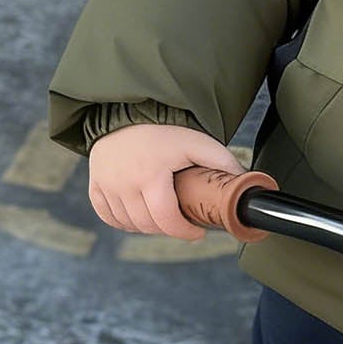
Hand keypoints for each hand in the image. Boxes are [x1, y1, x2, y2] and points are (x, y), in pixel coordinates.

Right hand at [88, 121, 243, 239]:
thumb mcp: (197, 142)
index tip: (197, 231)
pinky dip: (123, 221)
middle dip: (169, 228)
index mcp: (150, 177)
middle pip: (148, 225)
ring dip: (147, 226)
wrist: (127, 111)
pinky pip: (108, 216)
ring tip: (163, 216)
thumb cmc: (164, 128)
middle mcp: (123, 184)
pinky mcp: (95, 185)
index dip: (185, 232)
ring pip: (128, 224)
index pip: (166, 220)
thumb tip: (247, 183)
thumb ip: (222, 162)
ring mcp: (106, 186)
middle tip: (182, 221)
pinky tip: (138, 216)